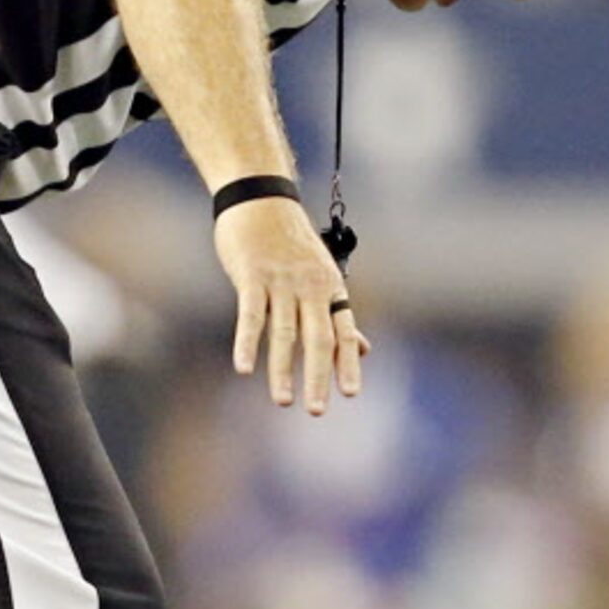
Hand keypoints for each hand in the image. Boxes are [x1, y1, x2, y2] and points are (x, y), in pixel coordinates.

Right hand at [215, 197, 367, 413]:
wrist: (260, 198)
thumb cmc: (288, 243)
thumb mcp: (320, 276)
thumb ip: (337, 314)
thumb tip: (365, 348)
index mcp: (329, 288)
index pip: (344, 331)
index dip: (348, 362)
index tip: (350, 393)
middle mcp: (310, 287)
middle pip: (318, 338)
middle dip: (318, 376)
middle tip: (316, 410)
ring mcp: (281, 281)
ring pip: (285, 332)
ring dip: (283, 369)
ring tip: (283, 400)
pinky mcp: (252, 275)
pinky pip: (251, 314)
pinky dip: (247, 343)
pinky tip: (244, 368)